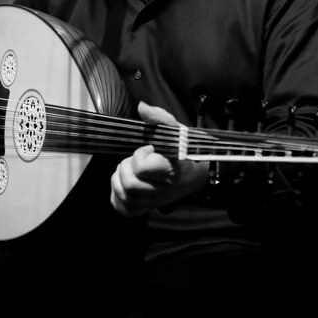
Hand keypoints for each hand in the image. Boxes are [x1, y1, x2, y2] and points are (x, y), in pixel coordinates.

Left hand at [110, 101, 207, 217]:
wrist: (199, 174)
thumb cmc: (186, 152)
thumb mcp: (176, 131)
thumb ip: (159, 118)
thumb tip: (142, 107)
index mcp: (171, 171)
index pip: (143, 169)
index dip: (140, 156)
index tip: (149, 149)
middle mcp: (162, 190)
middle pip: (129, 185)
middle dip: (126, 168)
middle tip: (135, 161)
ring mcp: (154, 201)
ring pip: (125, 198)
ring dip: (119, 182)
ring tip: (129, 171)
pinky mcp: (147, 208)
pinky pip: (125, 210)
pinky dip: (118, 198)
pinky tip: (123, 185)